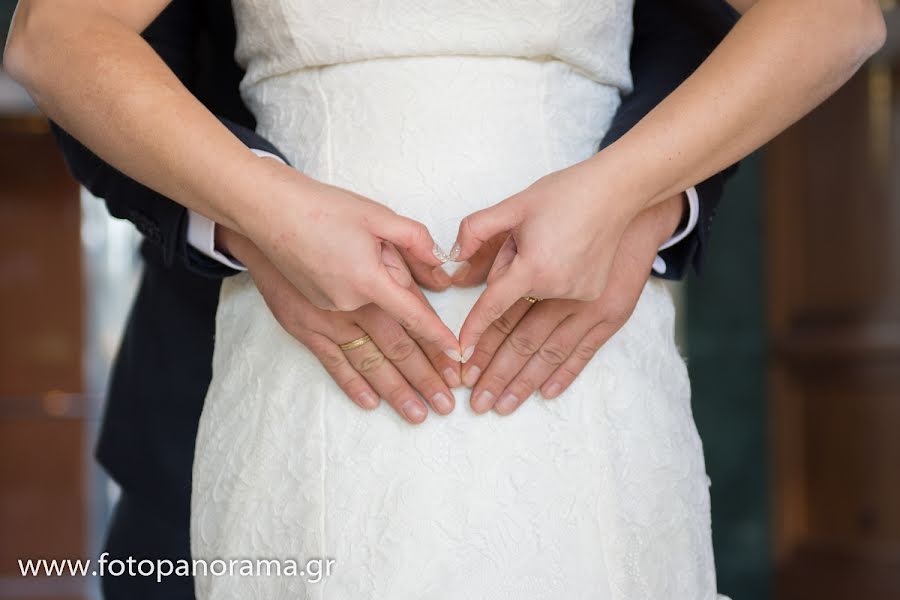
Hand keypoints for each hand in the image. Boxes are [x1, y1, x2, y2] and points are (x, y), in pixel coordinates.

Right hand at [219, 228, 462, 424]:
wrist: (268, 215)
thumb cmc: (322, 210)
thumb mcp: (376, 215)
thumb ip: (414, 241)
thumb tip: (441, 269)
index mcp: (370, 279)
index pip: (413, 316)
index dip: (438, 340)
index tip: (458, 361)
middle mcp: (350, 307)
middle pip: (396, 348)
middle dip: (425, 377)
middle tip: (446, 403)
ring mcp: (326, 321)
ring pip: (368, 362)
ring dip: (394, 390)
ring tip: (417, 414)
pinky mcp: (305, 327)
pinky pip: (333, 362)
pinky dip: (352, 384)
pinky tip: (371, 402)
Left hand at [460, 193, 684, 413]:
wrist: (622, 193)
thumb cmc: (568, 195)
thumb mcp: (517, 203)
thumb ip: (479, 229)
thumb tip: (453, 260)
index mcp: (536, 266)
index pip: (496, 308)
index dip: (474, 333)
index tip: (458, 356)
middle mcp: (562, 292)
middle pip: (522, 341)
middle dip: (495, 373)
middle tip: (475, 400)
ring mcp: (588, 304)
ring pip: (549, 352)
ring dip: (524, 382)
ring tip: (502, 405)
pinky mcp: (609, 310)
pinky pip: (583, 349)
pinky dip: (564, 372)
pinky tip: (545, 392)